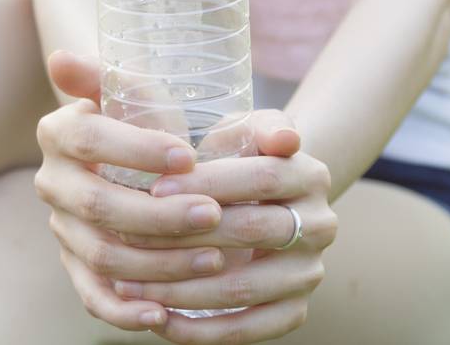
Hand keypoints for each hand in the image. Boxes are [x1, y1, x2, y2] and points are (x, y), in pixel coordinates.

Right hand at [33, 49, 229, 332]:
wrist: (150, 164)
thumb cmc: (155, 122)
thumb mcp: (149, 94)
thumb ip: (131, 78)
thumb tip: (60, 58)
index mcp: (61, 131)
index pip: (89, 138)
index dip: (136, 149)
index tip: (188, 156)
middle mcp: (52, 181)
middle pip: (99, 206)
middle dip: (160, 214)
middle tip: (214, 213)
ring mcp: (63, 229)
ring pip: (102, 256)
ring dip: (159, 263)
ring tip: (214, 258)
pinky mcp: (77, 268)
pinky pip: (93, 298)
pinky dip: (125, 312)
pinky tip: (164, 316)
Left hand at [114, 110, 337, 343]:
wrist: (267, 201)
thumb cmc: (240, 158)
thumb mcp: (247, 130)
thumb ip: (261, 125)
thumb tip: (285, 139)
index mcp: (311, 175)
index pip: (262, 177)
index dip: (207, 183)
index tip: (154, 190)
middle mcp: (321, 226)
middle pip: (249, 232)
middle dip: (183, 235)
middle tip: (128, 238)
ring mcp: (309, 274)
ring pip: (242, 289)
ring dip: (180, 289)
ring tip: (128, 284)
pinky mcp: (294, 312)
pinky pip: (246, 331)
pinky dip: (199, 331)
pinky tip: (158, 320)